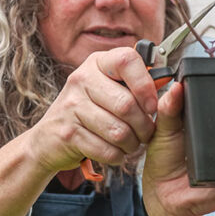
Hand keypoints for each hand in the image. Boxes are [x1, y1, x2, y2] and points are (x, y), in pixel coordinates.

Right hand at [31, 47, 158, 177]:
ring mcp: (71, 106)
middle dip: (144, 125)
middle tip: (146, 133)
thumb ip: (134, 84)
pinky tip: (114, 151)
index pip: (126, 60)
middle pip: (126, 104)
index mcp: (96, 63)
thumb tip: (167, 81)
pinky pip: (106, 149)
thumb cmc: (87, 112)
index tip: (152, 104)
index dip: (145, 84)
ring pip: (118, 131)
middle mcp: (81, 79)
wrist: (48, 139)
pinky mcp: (68, 133)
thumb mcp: (107, 89)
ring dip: (132, 143)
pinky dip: (116, 156)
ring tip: (130, 143)